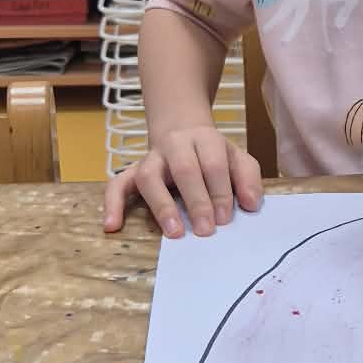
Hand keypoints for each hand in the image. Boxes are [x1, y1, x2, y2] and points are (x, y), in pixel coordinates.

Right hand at [102, 126, 262, 237]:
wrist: (182, 129)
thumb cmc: (213, 153)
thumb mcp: (237, 158)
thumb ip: (248, 178)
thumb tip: (251, 204)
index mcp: (204, 139)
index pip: (213, 164)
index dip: (220, 192)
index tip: (225, 218)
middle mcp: (174, 145)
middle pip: (185, 170)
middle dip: (197, 201)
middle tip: (206, 230)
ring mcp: (150, 158)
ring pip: (149, 177)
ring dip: (162, 206)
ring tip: (173, 232)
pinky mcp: (132, 172)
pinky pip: (116, 184)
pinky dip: (112, 204)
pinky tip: (111, 226)